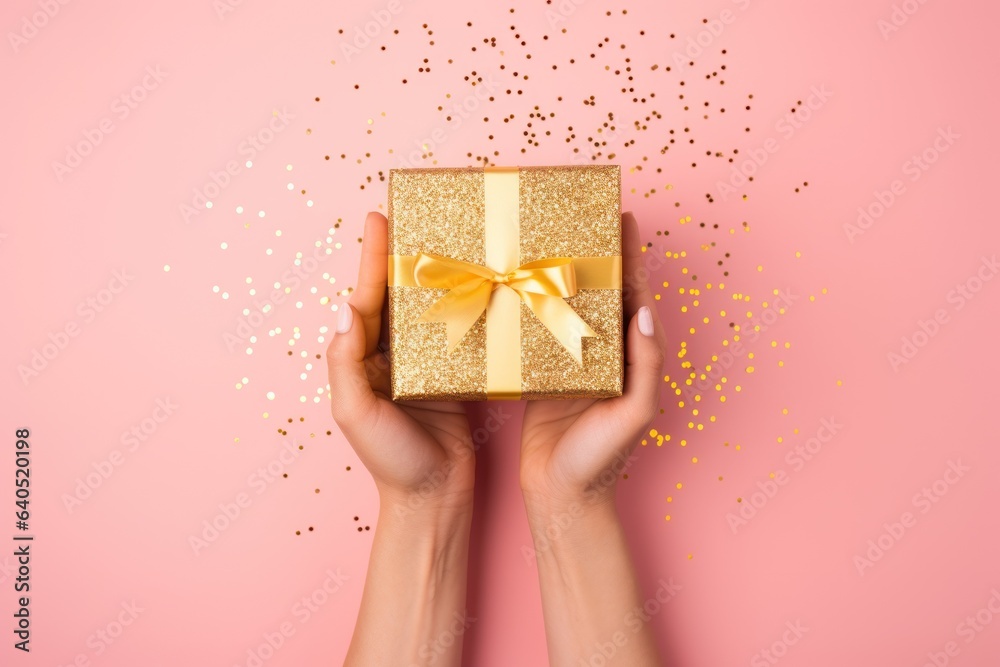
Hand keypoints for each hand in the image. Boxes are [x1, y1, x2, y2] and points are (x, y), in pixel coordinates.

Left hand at [326, 211, 474, 512]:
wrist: (433, 497)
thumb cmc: (391, 460)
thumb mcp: (355, 414)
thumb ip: (346, 363)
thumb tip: (346, 309)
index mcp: (361, 360)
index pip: (365, 298)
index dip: (370, 259)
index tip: (378, 218)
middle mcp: (388, 356)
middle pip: (392, 295)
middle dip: (398, 256)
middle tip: (410, 216)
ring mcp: (419, 365)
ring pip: (422, 309)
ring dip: (429, 275)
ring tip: (444, 239)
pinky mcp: (450, 375)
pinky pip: (450, 332)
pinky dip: (457, 306)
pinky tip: (473, 285)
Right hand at [520, 211, 666, 510]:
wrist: (561, 497)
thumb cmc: (601, 461)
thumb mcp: (633, 415)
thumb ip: (645, 366)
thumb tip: (647, 312)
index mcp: (629, 358)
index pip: (634, 295)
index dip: (631, 256)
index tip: (622, 217)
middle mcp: (603, 354)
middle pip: (601, 292)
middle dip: (594, 254)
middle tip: (578, 216)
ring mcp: (571, 362)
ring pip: (569, 307)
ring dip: (561, 275)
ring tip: (545, 239)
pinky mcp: (541, 375)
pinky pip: (538, 332)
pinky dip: (533, 307)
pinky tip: (518, 285)